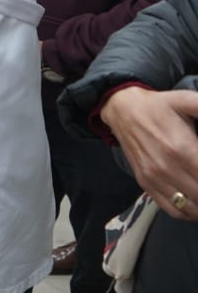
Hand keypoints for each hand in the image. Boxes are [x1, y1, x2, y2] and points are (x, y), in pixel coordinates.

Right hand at [100, 86, 197, 220]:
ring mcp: (155, 178)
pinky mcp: (146, 183)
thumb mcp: (186, 101)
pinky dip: (189, 213)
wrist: (122, 110)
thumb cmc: (159, 106)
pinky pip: (172, 210)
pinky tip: (196, 203)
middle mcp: (167, 168)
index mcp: (182, 149)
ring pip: (190, 208)